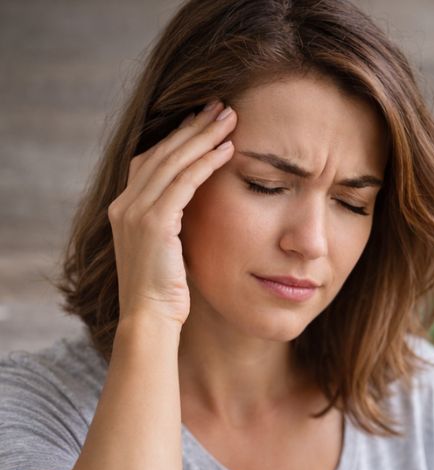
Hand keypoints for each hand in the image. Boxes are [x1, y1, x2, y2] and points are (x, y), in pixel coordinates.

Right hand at [108, 100, 237, 326]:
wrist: (150, 321)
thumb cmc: (166, 294)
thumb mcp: (168, 252)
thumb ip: (174, 227)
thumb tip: (196, 214)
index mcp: (125, 209)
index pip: (151, 160)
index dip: (177, 138)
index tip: (202, 120)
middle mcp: (125, 204)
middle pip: (162, 152)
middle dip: (193, 127)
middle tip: (221, 106)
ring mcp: (135, 212)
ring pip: (173, 161)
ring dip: (203, 137)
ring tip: (230, 118)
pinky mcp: (153, 223)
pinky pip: (184, 183)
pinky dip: (206, 163)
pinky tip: (228, 150)